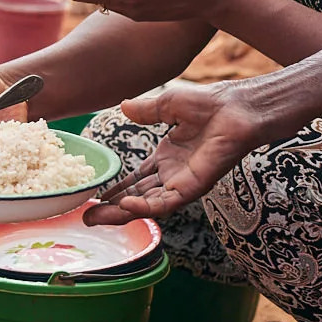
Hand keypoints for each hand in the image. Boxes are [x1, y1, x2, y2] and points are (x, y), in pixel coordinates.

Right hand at [85, 81, 288, 224]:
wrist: (235, 109)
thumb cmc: (210, 104)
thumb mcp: (168, 104)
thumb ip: (146, 111)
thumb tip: (124, 106)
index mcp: (168, 157)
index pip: (137, 180)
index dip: (116, 189)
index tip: (94, 196)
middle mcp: (173, 174)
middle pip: (137, 197)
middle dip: (112, 208)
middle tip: (86, 217)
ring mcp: (182, 182)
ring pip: (148, 205)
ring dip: (122, 213)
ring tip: (96, 217)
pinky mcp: (193, 187)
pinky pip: (166, 202)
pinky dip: (146, 207)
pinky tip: (126, 206)